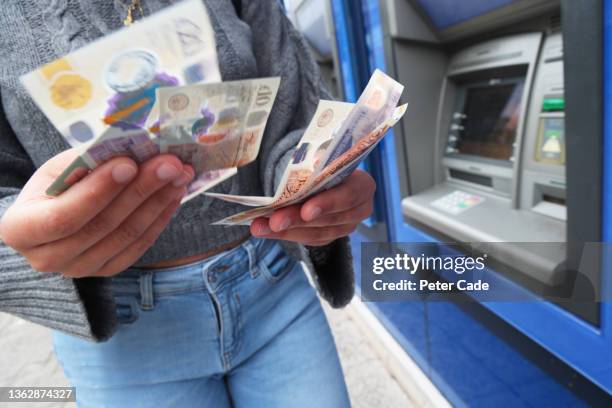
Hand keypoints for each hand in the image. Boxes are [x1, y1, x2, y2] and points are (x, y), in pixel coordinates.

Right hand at [0, 150, 193, 277]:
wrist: (50, 216)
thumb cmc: (53, 187)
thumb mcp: (58, 168)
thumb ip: (89, 163)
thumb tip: (134, 150)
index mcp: (21, 229)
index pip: (63, 216)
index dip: (99, 191)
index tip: (129, 163)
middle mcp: (47, 258)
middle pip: (102, 225)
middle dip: (140, 189)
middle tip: (169, 163)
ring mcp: (80, 269)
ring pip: (126, 235)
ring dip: (159, 201)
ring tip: (180, 174)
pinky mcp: (107, 269)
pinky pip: (139, 245)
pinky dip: (161, 217)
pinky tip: (174, 193)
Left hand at [250, 169, 374, 245]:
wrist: (327, 175)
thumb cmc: (326, 163)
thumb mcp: (325, 159)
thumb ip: (316, 167)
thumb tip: (299, 170)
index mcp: (363, 185)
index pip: (348, 196)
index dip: (327, 204)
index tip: (306, 210)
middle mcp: (359, 210)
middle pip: (328, 219)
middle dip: (297, 220)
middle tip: (274, 221)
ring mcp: (345, 227)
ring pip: (316, 233)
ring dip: (285, 230)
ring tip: (260, 227)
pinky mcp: (329, 237)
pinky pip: (307, 240)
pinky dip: (284, 234)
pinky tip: (265, 230)